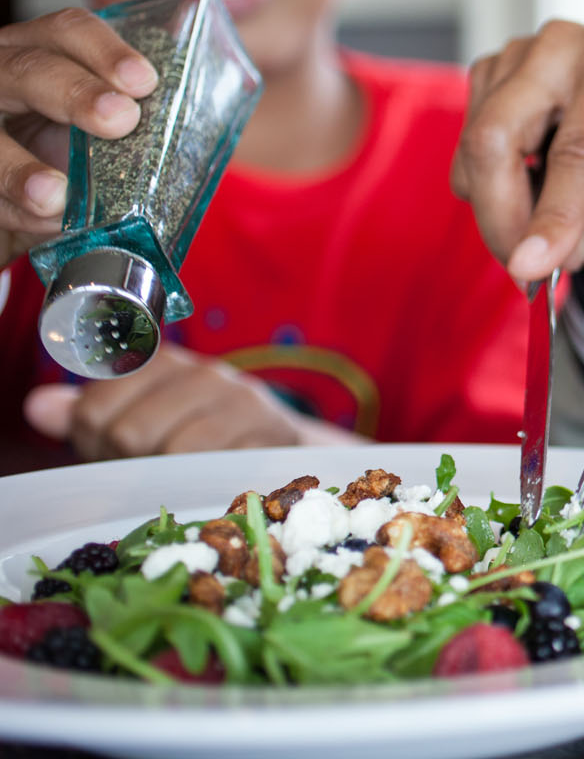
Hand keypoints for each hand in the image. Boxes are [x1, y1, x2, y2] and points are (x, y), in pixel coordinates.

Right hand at [0, 9, 157, 264]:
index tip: (144, 81)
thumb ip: (137, 128)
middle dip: (74, 93)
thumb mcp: (100, 134)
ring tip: (55, 196)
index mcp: (41, 55)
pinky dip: (9, 208)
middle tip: (119, 120)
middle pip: (27, 69)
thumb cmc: (64, 157)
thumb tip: (203, 138)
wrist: (15, 207)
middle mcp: (2, 77)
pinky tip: (40, 220)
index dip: (103, 49)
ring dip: (18, 168)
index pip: (66, 30)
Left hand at [22, 344, 360, 458]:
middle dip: (129, 465)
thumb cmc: (197, 436)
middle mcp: (202, 373)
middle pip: (130, 432)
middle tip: (148, 472)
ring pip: (174, 452)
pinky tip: (209, 484)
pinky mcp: (272, 433)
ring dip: (169, 480)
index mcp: (161, 363)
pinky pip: (219, 468)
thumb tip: (37, 406)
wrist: (281, 446)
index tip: (114, 451)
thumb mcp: (139, 421)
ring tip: (179, 480)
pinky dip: (208, 484)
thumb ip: (88, 415)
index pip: (94, 406)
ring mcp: (240, 401)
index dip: (94, 441)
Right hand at [452, 21, 583, 295]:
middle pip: (496, 138)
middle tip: (527, 272)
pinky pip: (468, 145)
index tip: (535, 268)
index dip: (554, 214)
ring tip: (547, 231)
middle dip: (502, 218)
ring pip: (473, 148)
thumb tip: (565, 253)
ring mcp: (520, 56)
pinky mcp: (493, 75)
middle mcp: (563, 44)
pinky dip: (492, 186)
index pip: (578, 147)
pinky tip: (534, 189)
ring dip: (499, 209)